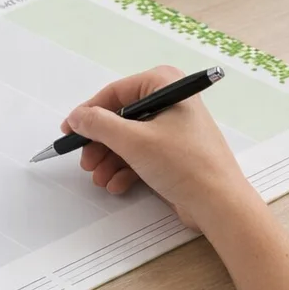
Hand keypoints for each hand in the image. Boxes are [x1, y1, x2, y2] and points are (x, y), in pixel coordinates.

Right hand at [63, 66, 257, 228]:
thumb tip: (77, 116)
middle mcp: (170, 101)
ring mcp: (172, 128)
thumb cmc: (184, 164)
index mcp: (165, 85)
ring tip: (99, 178)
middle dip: (99, 143)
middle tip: (85, 162)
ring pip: (127, 139)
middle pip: (119, 118)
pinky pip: (140, 154)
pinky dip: (125, 169)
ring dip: (108, 160)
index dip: (88, 113)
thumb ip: (99, 125)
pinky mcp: (173, 152)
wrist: (219, 204)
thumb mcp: (134, 141)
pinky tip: (116, 184)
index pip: (115, 93)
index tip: (69, 131)